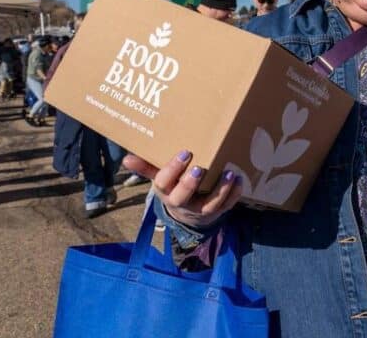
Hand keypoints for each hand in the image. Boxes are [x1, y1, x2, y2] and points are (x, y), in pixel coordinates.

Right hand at [123, 150, 242, 228]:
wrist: (187, 213)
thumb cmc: (173, 187)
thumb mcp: (160, 178)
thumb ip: (147, 167)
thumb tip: (126, 158)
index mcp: (165, 191)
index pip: (163, 182)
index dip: (172, 169)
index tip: (184, 152)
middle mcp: (181, 202)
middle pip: (182, 196)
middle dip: (190, 183)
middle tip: (200, 167)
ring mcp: (199, 209)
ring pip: (209, 204)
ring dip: (220, 189)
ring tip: (229, 173)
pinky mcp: (216, 212)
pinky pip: (226, 206)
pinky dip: (234, 194)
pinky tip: (240, 180)